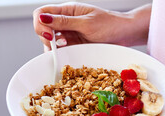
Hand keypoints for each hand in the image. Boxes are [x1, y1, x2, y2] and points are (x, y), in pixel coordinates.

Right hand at [33, 3, 150, 49]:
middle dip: (46, 38)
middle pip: (43, 28)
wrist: (125, 35)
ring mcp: (69, 34)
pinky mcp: (74, 45)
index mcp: (67, 11)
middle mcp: (65, 21)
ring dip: (53, 47)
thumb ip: (64, 22)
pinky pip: (61, 50)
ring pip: (50, 41)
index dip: (40, 24)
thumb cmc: (110, 24)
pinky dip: (60, 54)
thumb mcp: (86, 23)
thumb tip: (43, 18)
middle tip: (60, 44)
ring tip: (65, 49)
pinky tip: (67, 55)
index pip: (41, 13)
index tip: (49, 36)